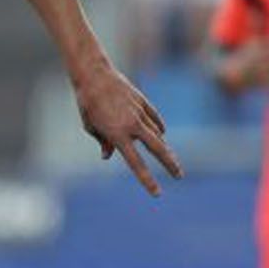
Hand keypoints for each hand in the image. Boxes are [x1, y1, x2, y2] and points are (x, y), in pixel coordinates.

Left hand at [73, 61, 182, 196]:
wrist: (94, 74)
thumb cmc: (88, 103)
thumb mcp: (91, 127)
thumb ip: (103, 143)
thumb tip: (108, 156)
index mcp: (117, 135)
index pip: (136, 164)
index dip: (147, 180)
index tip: (157, 193)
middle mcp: (132, 125)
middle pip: (158, 148)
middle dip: (170, 164)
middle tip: (180, 175)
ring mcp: (140, 112)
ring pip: (157, 133)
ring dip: (162, 146)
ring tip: (169, 158)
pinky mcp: (143, 101)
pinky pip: (155, 119)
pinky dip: (159, 127)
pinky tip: (162, 134)